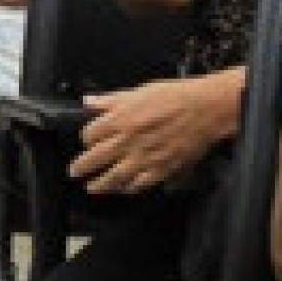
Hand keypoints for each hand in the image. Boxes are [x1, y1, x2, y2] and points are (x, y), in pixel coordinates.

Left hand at [70, 77, 228, 193]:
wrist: (206, 109)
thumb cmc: (176, 96)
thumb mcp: (138, 91)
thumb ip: (110, 100)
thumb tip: (88, 102)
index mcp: (119, 119)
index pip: (90, 134)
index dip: (87, 138)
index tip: (88, 140)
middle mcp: (127, 141)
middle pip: (95, 159)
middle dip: (82, 167)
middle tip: (75, 172)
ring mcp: (143, 158)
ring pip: (114, 177)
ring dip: (100, 184)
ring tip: (92, 187)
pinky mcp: (161, 169)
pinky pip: (139, 184)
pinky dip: (129, 188)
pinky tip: (124, 189)